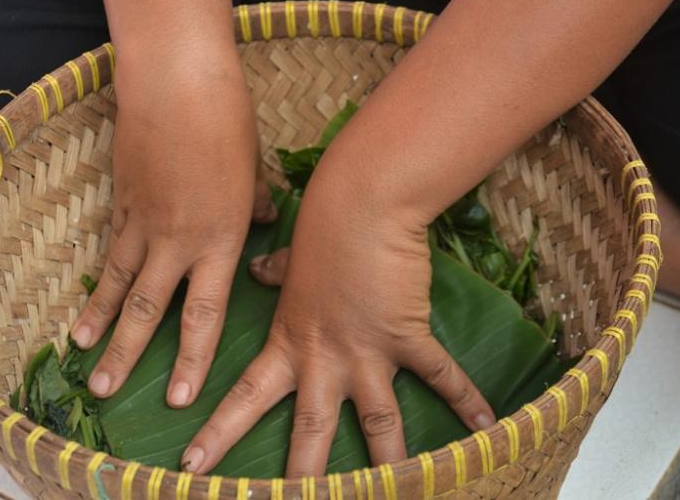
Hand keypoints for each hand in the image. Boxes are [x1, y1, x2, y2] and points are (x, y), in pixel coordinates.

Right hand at [71, 51, 276, 405]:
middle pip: (147, 310)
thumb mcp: (252, 171)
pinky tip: (87, 297)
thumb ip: (253, 208)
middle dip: (126, 355)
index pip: (204, 314)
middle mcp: (177, 241)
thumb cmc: (227, 122)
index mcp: (220, 239)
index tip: (179, 398)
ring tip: (80, 354)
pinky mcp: (120, 200)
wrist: (177, 84)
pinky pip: (109, 248)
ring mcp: (142, 222)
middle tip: (105, 392)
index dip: (190, 358)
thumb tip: (260, 224)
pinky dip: (98, 277)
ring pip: (116, 283)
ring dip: (97, 323)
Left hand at [181, 173, 493, 476]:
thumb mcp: (289, 261)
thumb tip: (259, 272)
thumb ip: (275, 275)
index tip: (190, 467)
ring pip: (379, 426)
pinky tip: (488, 428)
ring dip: (390, 468)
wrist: (358, 208)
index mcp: (288, 344)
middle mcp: (324, 361)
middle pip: (309, 433)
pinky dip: (467, 400)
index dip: (217, 435)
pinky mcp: (406, 339)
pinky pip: (441, 376)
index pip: (243, 398)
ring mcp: (366, 354)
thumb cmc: (320, 230)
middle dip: (300, 480)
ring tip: (400, 498)